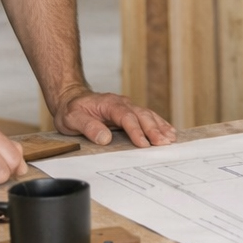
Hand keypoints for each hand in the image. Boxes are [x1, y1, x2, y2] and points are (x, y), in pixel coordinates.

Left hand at [53, 88, 175, 147]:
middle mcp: (122, 103)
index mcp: (109, 104)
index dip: (136, 130)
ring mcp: (128, 106)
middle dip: (154, 130)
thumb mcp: (72, 119)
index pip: (126, 117)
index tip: (143, 143)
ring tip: (171, 138)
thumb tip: (105, 138)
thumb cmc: (71, 110)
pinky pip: (148, 116)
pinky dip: (159, 124)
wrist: (71, 98)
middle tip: (164, 143)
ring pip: (148, 115)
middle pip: (142, 115)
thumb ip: (88, 127)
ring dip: (160, 127)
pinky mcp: (131, 112)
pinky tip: (168, 131)